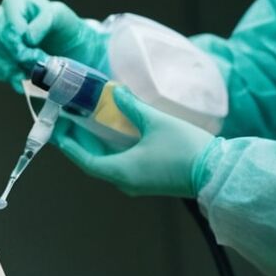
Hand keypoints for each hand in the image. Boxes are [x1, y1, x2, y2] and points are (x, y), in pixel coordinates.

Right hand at [0, 0, 107, 91]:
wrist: (58, 43)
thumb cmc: (60, 27)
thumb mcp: (60, 19)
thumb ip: (45, 22)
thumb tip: (27, 37)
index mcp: (14, 2)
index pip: (7, 28)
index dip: (19, 47)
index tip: (37, 57)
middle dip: (16, 59)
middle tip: (36, 68)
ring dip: (8, 70)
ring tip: (29, 75)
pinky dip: (1, 75)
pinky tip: (18, 78)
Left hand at [54, 87, 217, 197]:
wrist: (218, 172)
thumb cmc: (185, 149)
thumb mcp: (156, 123)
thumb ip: (132, 107)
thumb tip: (116, 92)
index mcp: (120, 171)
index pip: (83, 159)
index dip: (68, 144)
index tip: (57, 130)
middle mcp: (124, 181)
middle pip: (93, 161)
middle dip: (80, 142)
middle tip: (70, 121)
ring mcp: (136, 183)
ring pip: (107, 163)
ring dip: (96, 145)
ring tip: (87, 123)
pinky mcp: (148, 181)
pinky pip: (121, 165)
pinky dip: (112, 149)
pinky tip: (113, 133)